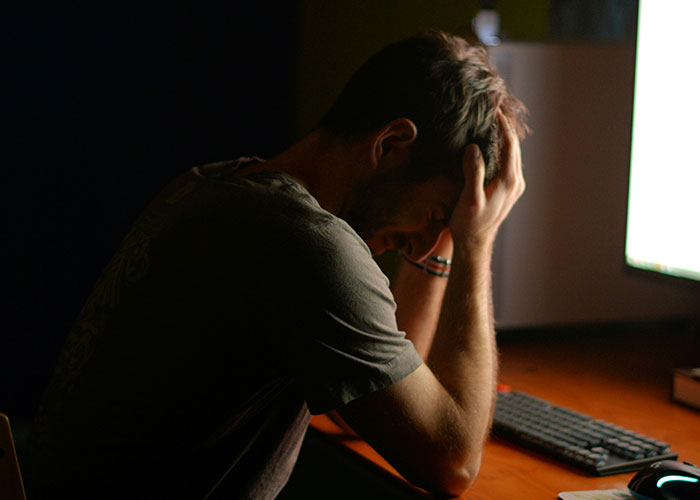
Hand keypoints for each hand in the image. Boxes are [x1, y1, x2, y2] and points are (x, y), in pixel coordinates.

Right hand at [449, 112, 524, 252]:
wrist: (474, 243)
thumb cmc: (469, 223)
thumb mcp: (469, 198)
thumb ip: (474, 172)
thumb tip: (474, 147)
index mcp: (509, 180)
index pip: (509, 143)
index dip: (502, 124)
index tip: (494, 108)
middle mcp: (516, 181)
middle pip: (514, 146)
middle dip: (505, 126)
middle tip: (493, 108)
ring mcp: (514, 185)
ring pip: (513, 153)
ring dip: (504, 136)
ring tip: (493, 121)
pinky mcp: (509, 189)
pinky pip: (508, 162)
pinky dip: (502, 148)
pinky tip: (491, 142)